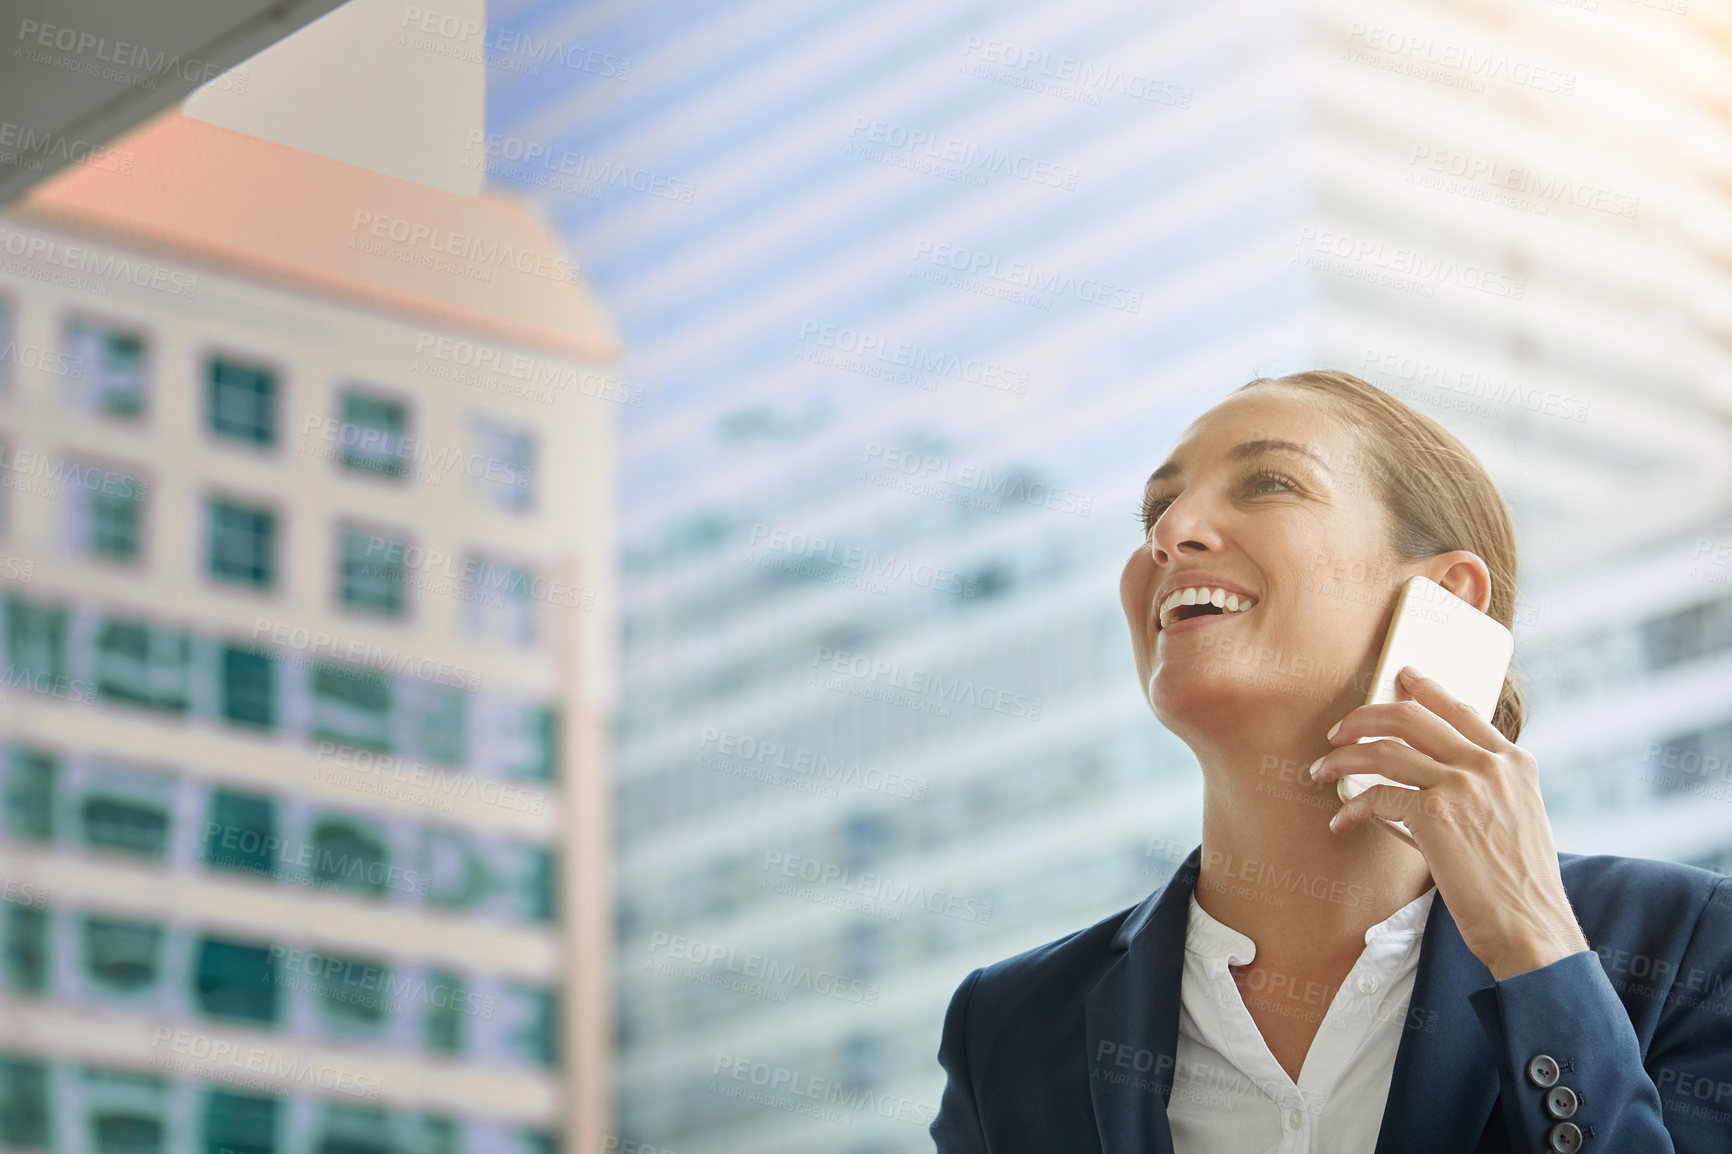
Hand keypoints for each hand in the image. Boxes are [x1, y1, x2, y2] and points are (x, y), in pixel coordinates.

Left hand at [1309, 666, 1590, 980]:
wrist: (1532, 926)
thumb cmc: (1518, 886)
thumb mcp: (1516, 819)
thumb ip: (1483, 788)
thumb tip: (1424, 778)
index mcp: (1514, 762)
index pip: (1460, 709)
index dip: (1426, 689)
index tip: (1401, 678)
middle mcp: (1490, 764)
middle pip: (1411, 716)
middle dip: (1364, 718)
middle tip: (1337, 733)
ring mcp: (1463, 785)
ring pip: (1383, 750)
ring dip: (1342, 760)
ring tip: (1320, 772)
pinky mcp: (1435, 813)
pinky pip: (1376, 796)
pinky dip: (1350, 809)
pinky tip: (1340, 824)